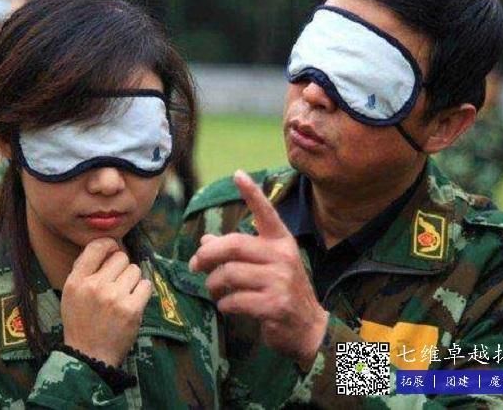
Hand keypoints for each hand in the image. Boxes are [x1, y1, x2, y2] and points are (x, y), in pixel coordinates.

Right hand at [61, 239, 152, 366]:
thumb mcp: (71, 293)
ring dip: (132, 281)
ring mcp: (114, 297)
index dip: (109, 245)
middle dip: (122, 268)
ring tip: (123, 296)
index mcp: (76, 280)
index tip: (113, 252)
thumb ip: (85, 269)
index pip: (97, 246)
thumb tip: (107, 245)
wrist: (90, 355)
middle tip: (116, 284)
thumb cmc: (82, 321)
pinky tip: (133, 302)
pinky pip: (146, 285)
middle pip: (121, 257)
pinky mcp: (131, 309)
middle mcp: (94, 286)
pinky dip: (142, 292)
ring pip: (135, 270)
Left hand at [189, 170, 328, 368]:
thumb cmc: (282, 292)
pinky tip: (227, 307)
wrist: (308, 328)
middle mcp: (282, 256)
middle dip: (207, 255)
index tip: (238, 174)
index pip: (266, 213)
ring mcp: (280, 280)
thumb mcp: (265, 267)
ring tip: (214, 291)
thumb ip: (238, 253)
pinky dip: (223, 305)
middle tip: (194, 264)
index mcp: (281, 242)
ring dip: (213, 285)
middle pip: (234, 245)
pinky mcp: (274, 304)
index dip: (252, 193)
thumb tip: (205, 241)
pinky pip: (234, 300)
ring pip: (229, 274)